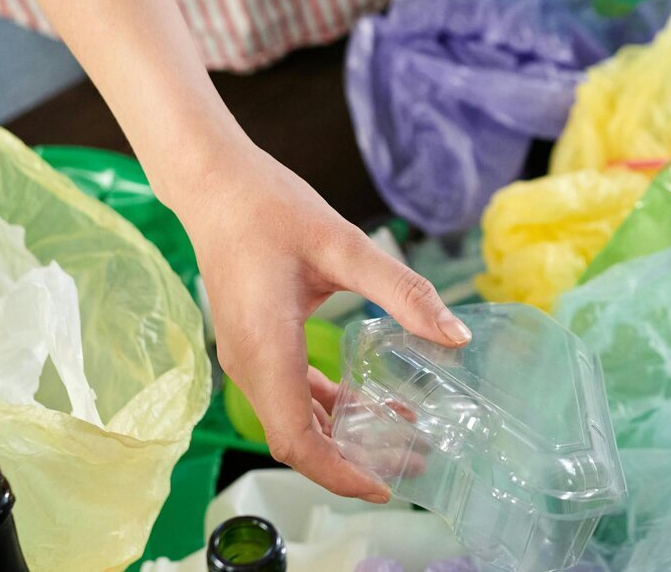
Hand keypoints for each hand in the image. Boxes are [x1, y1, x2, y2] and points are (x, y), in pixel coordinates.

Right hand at [159, 136, 469, 500]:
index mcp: (266, 349)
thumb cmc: (271, 209)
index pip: (296, 439)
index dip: (339, 472)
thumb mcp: (345, 245)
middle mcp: (249, 363)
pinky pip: (288, 392)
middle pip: (297, 439)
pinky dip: (327, 405)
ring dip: (342, 433)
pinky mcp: (254, 342)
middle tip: (413, 461)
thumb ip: (402, 292)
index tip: (386, 486)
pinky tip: (365, 398)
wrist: (215, 183)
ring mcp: (247, 355)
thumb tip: (456, 335)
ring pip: (293, 418)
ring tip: (402, 435)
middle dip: (352, 459)